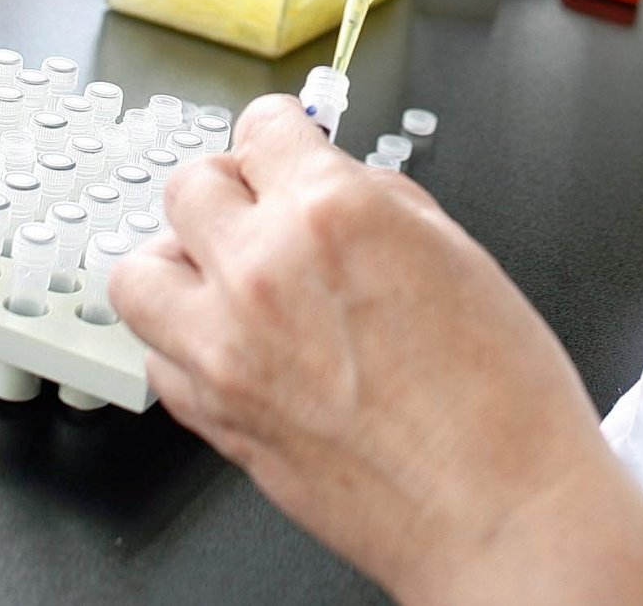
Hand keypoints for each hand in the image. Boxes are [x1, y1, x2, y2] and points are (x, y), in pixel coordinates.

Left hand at [112, 95, 642, 603]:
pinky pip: (155, 357)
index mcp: (332, 214)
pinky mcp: (213, 418)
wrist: (500, 515)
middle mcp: (264, 271)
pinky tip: (231, 347)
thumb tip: (338, 183)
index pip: (260, 127)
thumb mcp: (459, 254)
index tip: (285, 149)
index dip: (281, 136)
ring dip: (180, 263)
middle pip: (188, 186)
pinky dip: (182, 344)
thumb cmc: (503, 402)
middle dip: (230, 191)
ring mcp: (225, 349)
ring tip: (225, 278)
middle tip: (264, 214)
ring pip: (140, 271)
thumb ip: (380, 203)